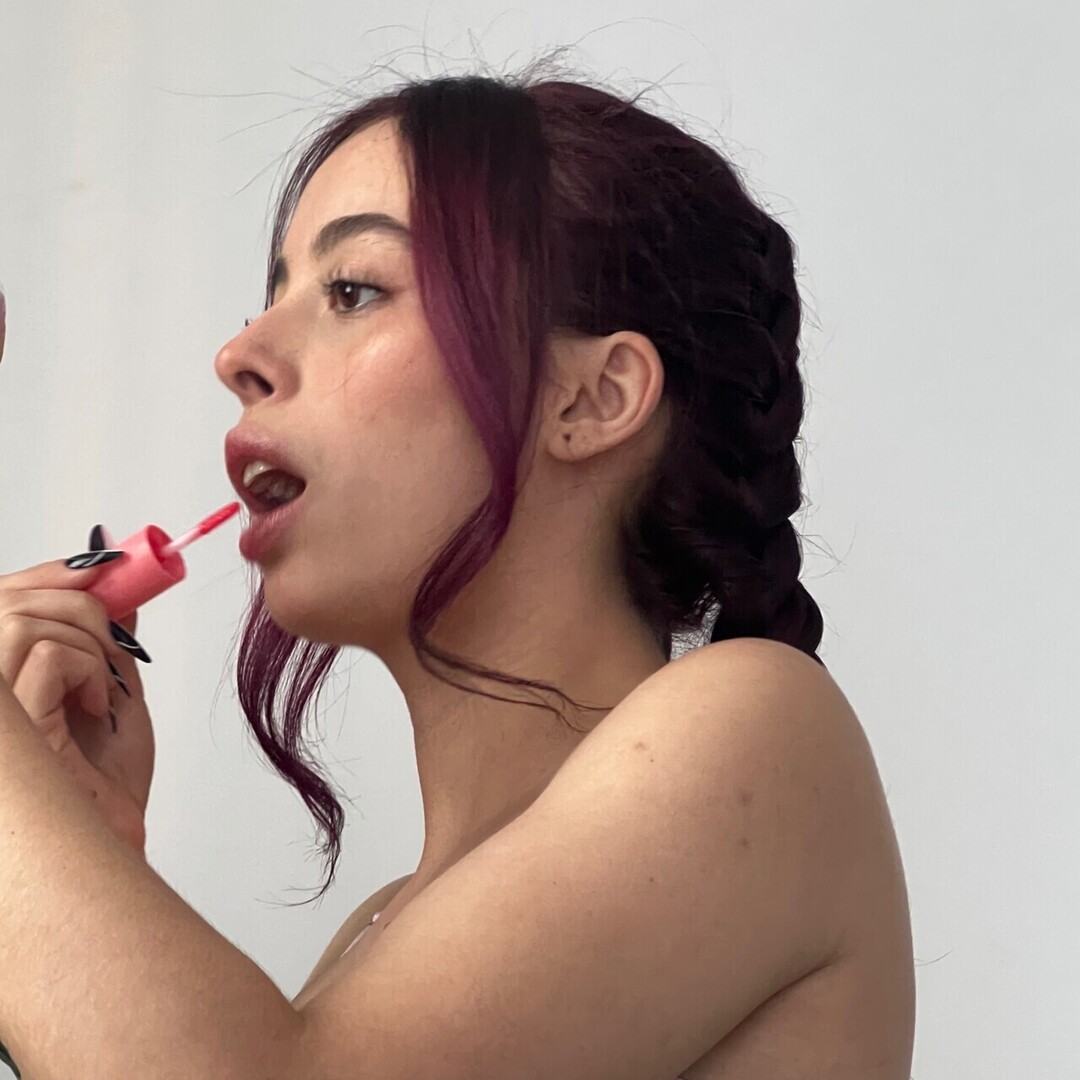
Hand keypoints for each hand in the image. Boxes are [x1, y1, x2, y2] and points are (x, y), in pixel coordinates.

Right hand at [0, 553, 155, 857]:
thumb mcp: (109, 690)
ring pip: (20, 621)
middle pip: (1, 601)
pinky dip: (88, 670)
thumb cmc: (105, 784)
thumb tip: (110, 585)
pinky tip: (99, 708)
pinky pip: (44, 655)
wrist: (115, 841)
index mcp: (1, 682)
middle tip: (117, 624)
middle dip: (73, 597)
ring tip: (107, 682)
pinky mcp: (7, 727)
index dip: (42, 575)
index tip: (98, 569)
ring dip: (85, 638)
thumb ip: (98, 638)